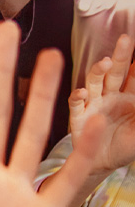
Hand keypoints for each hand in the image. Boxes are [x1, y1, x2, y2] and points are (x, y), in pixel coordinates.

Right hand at [69, 34, 134, 174]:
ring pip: (94, 82)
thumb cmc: (126, 146)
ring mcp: (94, 104)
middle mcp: (111, 95)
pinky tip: (81, 93)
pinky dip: (77, 97)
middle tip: (125, 40)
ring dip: (97, 71)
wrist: (104, 166)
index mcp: (130, 95)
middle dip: (120, 56)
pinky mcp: (78, 118)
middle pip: (116, 71)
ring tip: (104, 63)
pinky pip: (76, 104)